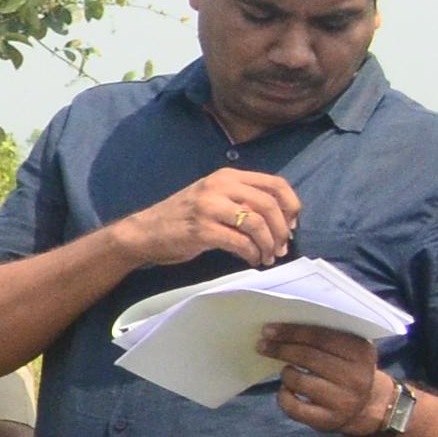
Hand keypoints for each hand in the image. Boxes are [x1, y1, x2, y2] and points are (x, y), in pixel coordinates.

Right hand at [104, 168, 300, 274]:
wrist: (145, 231)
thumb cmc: (183, 217)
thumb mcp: (214, 198)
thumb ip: (242, 201)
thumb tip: (281, 220)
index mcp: (227, 176)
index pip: (275, 184)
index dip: (291, 205)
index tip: (292, 224)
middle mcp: (219, 187)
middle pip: (269, 204)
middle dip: (282, 230)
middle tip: (281, 247)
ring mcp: (209, 207)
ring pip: (257, 223)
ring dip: (268, 244)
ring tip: (267, 256)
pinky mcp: (202, 230)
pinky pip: (240, 242)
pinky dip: (252, 254)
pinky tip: (252, 260)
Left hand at [259, 324, 403, 436]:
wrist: (365, 406)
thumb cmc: (345, 369)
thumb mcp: (347, 350)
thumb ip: (323, 337)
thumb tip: (279, 329)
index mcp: (362, 352)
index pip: (321, 337)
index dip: (292, 332)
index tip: (267, 329)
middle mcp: (356, 377)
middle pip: (308, 357)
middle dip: (280, 349)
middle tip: (262, 344)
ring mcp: (343, 401)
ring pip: (299, 381)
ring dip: (286, 373)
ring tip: (286, 370)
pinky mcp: (328, 420)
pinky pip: (293, 407)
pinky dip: (283, 396)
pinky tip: (286, 390)